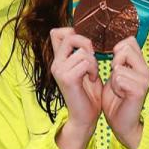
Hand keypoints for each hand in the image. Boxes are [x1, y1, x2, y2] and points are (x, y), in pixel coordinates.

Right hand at [49, 27, 101, 148]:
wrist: (85, 117)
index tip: (84, 47)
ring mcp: (59, 70)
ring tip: (92, 74)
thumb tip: (84, 37)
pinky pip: (85, 62)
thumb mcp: (85, 68)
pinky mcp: (66, 78)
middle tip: (92, 59)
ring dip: (93, 62)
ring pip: (82, 51)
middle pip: (69, 36)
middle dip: (86, 43)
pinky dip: (93, 70)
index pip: (56, 33)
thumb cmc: (88, 94)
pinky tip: (92, 79)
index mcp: (59, 60)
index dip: (72, 31)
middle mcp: (55, 63)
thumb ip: (81, 53)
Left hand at [101, 37, 148, 148]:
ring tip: (119, 90)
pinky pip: (119, 78)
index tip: (116, 67)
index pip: (130, 42)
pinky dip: (115, 87)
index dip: (117, 50)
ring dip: (113, 79)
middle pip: (125, 48)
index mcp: (141, 65)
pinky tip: (121, 95)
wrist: (121, 123)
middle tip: (117, 80)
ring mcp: (144, 79)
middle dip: (114, 63)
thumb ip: (119, 61)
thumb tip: (117, 47)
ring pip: (118, 66)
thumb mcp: (116, 76)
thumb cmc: (116, 100)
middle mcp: (146, 70)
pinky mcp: (139, 89)